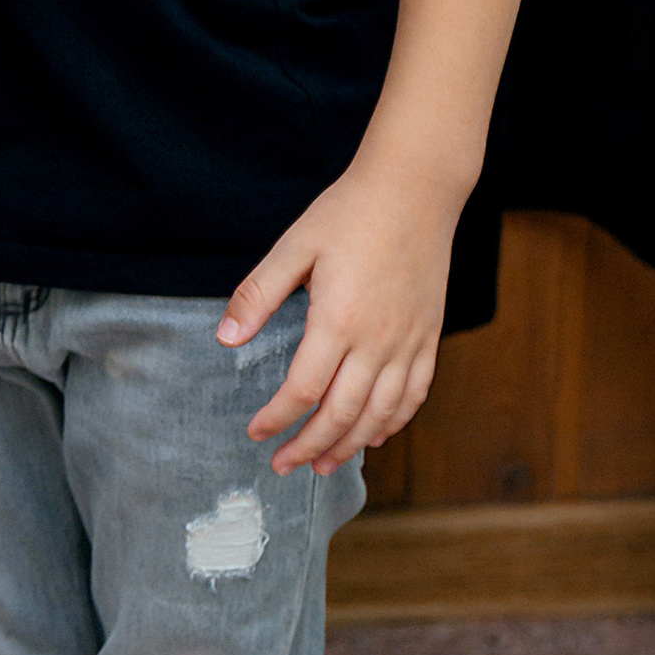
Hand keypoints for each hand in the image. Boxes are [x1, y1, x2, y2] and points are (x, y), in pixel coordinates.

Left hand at [218, 157, 461, 476]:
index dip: (277, 418)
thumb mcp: (295, 246)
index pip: (303, 390)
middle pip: (342, 414)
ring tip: (323, 464)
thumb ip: (258, 295)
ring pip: (380, 414)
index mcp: (339, 319)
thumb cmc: (350, 212)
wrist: (415, 188)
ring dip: (350, 446)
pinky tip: (375, 435)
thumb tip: (225, 339)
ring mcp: (409, 341)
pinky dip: (394, 422)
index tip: (255, 432)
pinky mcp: (430, 336)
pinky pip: (415, 394)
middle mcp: (378, 340)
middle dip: (308, 447)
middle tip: (282, 466)